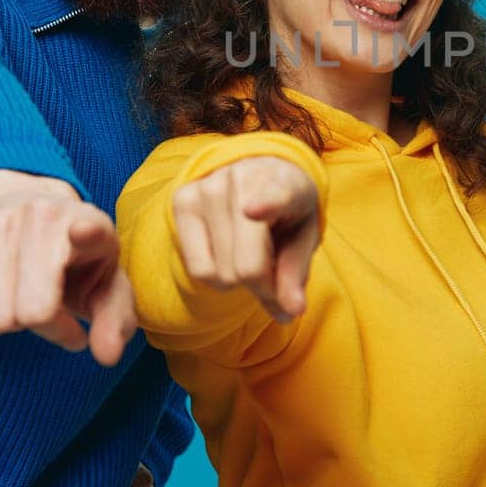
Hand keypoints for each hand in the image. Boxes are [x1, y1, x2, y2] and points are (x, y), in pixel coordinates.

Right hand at [0, 169, 137, 364]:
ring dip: (14, 321)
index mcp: (93, 225)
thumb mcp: (108, 289)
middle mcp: (43, 212)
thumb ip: (114, 323)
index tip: (83, 232)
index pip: (88, 231)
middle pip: (32, 313)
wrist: (35, 209)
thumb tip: (108, 357)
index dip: (86, 234)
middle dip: (46, 327)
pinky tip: (2, 291)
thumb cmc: (79, 262)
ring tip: (29, 294)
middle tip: (55, 308)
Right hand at [171, 156, 320, 322]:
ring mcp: (209, 187)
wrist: (256, 175)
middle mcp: (245, 179)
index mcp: (288, 184)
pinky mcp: (183, 199)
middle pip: (247, 267)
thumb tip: (291, 311)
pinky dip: (216, 277)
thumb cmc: (285, 216)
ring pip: (221, 273)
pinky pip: (199, 270)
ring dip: (239, 281)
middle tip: (270, 269)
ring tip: (249, 253)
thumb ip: (296, 276)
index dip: (267, 205)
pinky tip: (225, 252)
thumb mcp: (302, 241)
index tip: (252, 210)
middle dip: (263, 285)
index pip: (278, 197)